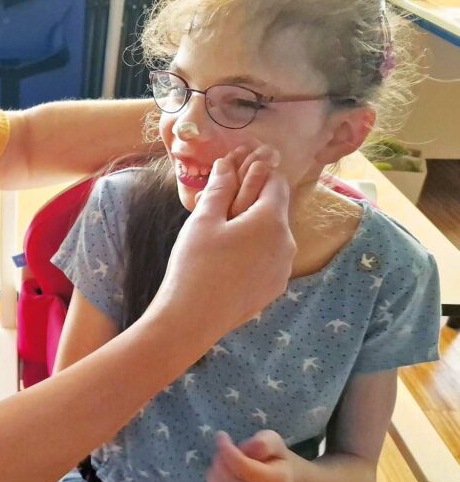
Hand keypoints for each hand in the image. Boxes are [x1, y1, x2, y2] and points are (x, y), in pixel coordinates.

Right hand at [150, 146, 294, 339]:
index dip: (258, 173)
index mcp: (272, 221)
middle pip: (275, 210)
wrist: (192, 318)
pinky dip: (253, 251)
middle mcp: (288, 243)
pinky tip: (226, 261)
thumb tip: (225, 163)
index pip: (276, 183)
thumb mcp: (204, 219)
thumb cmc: (195, 263)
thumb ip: (219, 188)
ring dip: (253, 228)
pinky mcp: (274, 288)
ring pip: (272, 235)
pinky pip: (268, 259)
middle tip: (220, 205)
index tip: (237, 172)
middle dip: (252, 201)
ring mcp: (283, 269)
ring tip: (220, 235)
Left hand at [206, 431, 293, 481]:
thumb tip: (250, 447)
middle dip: (219, 462)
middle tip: (222, 453)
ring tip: (221, 467)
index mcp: (279, 481)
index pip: (243, 467)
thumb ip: (264, 442)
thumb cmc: (272, 458)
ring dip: (213, 477)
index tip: (222, 436)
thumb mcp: (273, 442)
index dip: (227, 450)